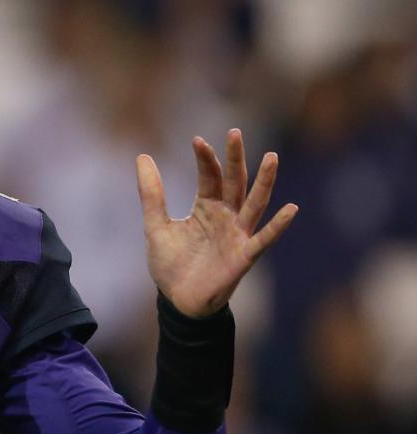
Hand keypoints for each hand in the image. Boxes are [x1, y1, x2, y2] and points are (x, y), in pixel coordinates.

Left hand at [136, 129, 297, 317]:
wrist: (177, 301)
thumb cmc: (171, 264)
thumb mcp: (155, 225)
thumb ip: (151, 193)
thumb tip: (142, 156)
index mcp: (206, 208)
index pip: (210, 176)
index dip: (205, 159)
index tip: (197, 140)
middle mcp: (226, 217)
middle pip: (235, 182)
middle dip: (235, 159)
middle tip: (235, 132)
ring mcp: (237, 235)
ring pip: (254, 203)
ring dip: (264, 182)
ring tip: (272, 158)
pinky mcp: (243, 256)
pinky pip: (263, 239)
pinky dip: (277, 225)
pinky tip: (291, 208)